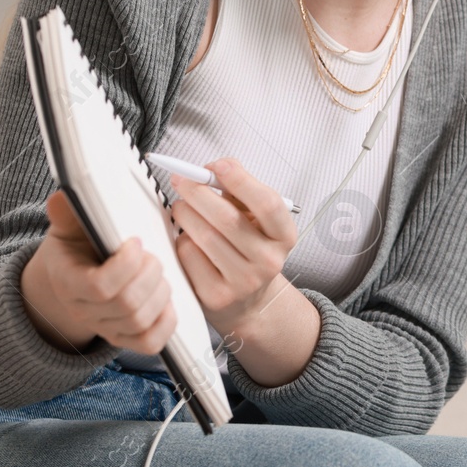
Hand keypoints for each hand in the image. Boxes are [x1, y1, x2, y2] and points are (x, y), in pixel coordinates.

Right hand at [22, 189, 176, 355]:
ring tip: (159, 272)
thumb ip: (69, 213)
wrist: (75, 277)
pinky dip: (166, 321)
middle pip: (126, 305)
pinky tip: (165, 297)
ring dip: (160, 293)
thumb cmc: (79, 246)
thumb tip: (64, 197)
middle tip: (152, 255)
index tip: (136, 242)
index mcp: (68, 282)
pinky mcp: (125, 338)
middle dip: (149, 275)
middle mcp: (84, 311)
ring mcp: (105, 328)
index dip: (126, 265)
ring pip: (140, 322)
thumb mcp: (69, 226)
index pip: (99, 286)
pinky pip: (150, 343)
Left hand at [169, 157, 298, 335]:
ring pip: (204, 236)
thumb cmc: (248, 248)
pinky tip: (187, 237)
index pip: (267, 204)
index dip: (240, 180)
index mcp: (284, 236)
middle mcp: (269, 261)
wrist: (248, 301)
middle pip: (228, 219)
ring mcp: (244, 282)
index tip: (216, 165)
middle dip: (198, 192)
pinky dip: (182, 239)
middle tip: (182, 179)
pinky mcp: (217, 296)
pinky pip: (190, 256)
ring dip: (185, 214)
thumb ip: (240, 191)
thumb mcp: (256, 219)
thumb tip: (215, 167)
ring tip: (181, 206)